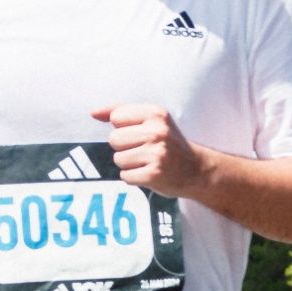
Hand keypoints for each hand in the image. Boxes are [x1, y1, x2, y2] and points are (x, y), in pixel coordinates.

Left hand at [93, 103, 207, 197]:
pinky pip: (125, 176)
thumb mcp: (152, 121)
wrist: (198, 170)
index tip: (143, 134)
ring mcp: (156, 154)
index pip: (116, 117)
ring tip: (148, 163)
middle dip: (125, 148)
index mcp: (156, 114)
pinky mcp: (154, 174)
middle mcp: (157, 132)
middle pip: (114, 139)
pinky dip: (134, 178)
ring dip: (130, 164)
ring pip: (118, 159)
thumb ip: (122, 112)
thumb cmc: (169, 144)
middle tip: (146, 151)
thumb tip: (93, 113)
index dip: (125, 128)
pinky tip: (150, 174)